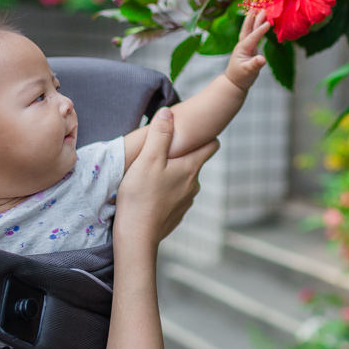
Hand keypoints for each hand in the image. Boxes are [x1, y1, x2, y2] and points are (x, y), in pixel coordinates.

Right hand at [114, 108, 218, 248]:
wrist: (136, 236)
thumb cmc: (140, 196)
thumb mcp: (148, 158)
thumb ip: (160, 134)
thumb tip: (169, 112)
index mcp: (191, 168)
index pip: (211, 145)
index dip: (205, 135)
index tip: (194, 131)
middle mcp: (194, 185)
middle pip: (195, 162)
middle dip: (183, 155)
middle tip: (163, 151)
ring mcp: (186, 202)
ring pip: (184, 181)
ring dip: (173, 175)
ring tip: (152, 173)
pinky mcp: (176, 215)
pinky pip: (174, 197)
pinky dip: (166, 192)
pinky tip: (150, 193)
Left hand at [225, 11, 269, 91]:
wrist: (235, 82)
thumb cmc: (241, 77)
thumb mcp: (248, 72)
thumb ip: (255, 65)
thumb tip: (262, 59)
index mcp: (243, 49)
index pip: (252, 37)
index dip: (260, 30)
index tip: (268, 22)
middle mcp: (243, 44)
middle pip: (248, 27)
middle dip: (252, 15)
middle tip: (257, 3)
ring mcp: (246, 45)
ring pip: (250, 28)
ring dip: (254, 17)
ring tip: (260, 7)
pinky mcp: (249, 47)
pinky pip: (254, 33)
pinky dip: (257, 25)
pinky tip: (262, 20)